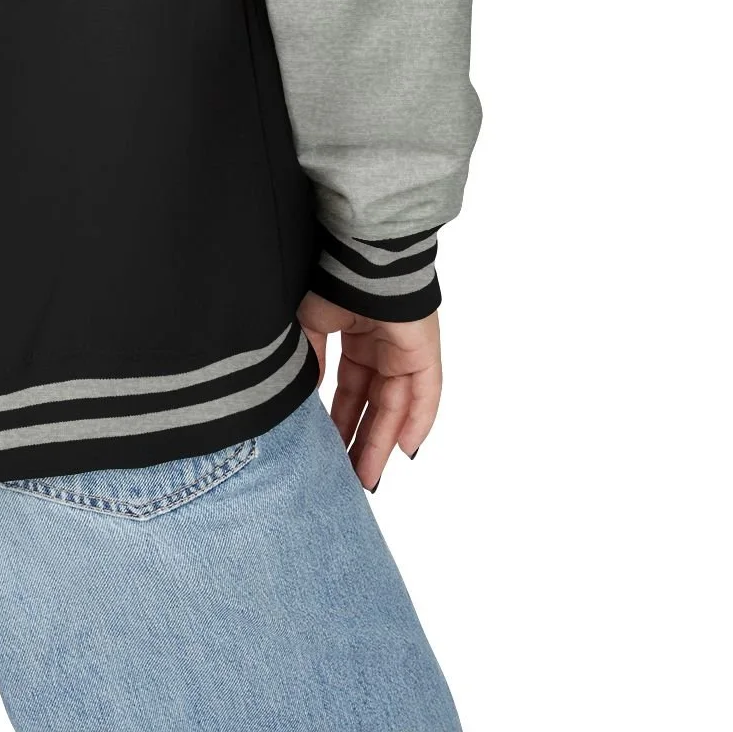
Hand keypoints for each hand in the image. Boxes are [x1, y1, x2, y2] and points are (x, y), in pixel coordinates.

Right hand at [296, 292, 441, 491]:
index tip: (326, 449)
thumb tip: (308, 396)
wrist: (358, 254)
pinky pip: (425, 394)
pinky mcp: (424, 351)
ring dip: (382, 441)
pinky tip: (403, 450)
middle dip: (360, 441)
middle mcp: (382, 348)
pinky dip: (416, 421)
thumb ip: (312, 360)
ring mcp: (405, 351)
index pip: (350, 390)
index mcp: (356, 337)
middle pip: (373, 405)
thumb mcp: (310, 323)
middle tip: (347, 476)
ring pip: (396, 406)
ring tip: (367, 477)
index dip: (339, 420)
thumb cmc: (331, 278)